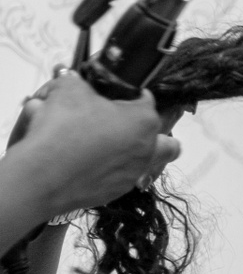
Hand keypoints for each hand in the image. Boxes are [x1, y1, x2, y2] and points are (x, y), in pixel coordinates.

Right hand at [8, 71, 179, 217]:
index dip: (127, 93)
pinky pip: (120, 177)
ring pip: (145, 162)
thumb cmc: (63, 128)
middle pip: (166, 142)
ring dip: (129, 151)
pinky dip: (107, 169)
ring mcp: (133, 173)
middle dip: (149, 132)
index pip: (145, 99)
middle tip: (124, 125)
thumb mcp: (68, 90)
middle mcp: (147, 149)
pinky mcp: (116, 192)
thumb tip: (75, 81)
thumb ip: (77, 82)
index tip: (112, 95)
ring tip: (103, 144)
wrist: (44, 174)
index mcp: (144, 120)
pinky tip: (87, 163)